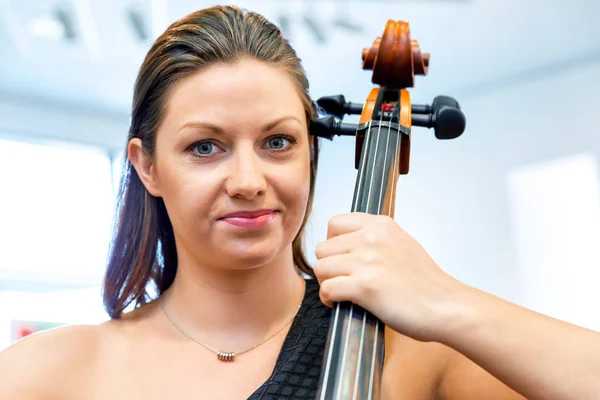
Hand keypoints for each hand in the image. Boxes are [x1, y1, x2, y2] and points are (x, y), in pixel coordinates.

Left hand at [313, 212, 467, 341]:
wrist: (446, 306)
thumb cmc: (426, 283)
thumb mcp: (402, 243)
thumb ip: (376, 239)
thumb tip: (349, 246)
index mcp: (381, 225)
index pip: (334, 223)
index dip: (333, 243)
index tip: (342, 258)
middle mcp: (371, 238)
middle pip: (323, 248)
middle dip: (327, 267)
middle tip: (340, 280)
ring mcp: (367, 261)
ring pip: (321, 267)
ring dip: (326, 283)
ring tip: (340, 293)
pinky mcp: (365, 286)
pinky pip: (327, 289)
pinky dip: (328, 299)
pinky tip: (340, 304)